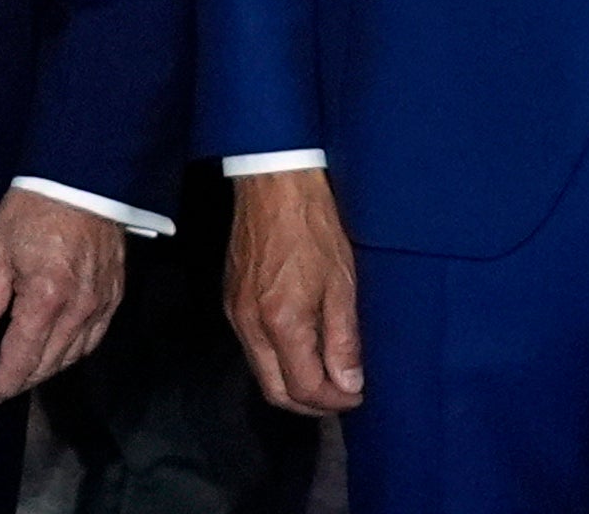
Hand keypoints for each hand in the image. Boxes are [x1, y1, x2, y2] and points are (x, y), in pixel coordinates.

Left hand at [0, 189, 128, 404]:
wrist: (81, 179)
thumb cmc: (33, 209)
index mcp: (45, 298)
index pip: (22, 357)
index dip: (4, 381)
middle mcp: (78, 309)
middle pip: (49, 362)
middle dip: (24, 379)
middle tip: (2, 386)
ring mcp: (101, 305)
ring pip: (74, 355)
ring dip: (48, 369)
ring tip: (25, 372)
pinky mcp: (115, 296)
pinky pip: (95, 339)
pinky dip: (74, 352)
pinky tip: (58, 351)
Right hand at [226, 167, 363, 414]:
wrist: (274, 185)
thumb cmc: (313, 227)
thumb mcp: (342, 285)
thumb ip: (344, 341)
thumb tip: (348, 383)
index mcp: (281, 322)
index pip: (304, 387)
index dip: (334, 402)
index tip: (357, 395)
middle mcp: (250, 325)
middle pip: (275, 391)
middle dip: (310, 404)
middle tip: (341, 395)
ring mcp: (236, 313)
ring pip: (261, 371)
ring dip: (293, 383)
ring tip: (327, 372)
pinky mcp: (231, 299)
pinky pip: (252, 347)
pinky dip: (278, 360)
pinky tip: (302, 345)